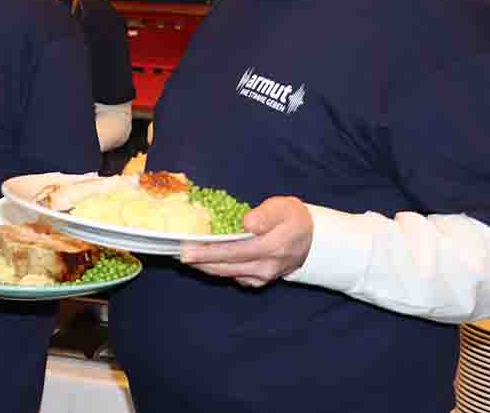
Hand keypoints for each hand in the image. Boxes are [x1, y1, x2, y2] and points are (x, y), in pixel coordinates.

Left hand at [179, 196, 313, 287]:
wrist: (313, 240)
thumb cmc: (293, 218)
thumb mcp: (283, 208)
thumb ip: (265, 215)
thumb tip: (247, 224)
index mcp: (272, 247)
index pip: (233, 251)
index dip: (208, 252)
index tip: (186, 249)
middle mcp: (266, 266)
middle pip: (226, 266)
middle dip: (199, 261)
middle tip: (176, 253)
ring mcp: (263, 276)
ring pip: (227, 274)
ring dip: (205, 267)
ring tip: (184, 257)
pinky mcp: (260, 280)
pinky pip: (235, 278)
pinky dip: (217, 270)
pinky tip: (203, 262)